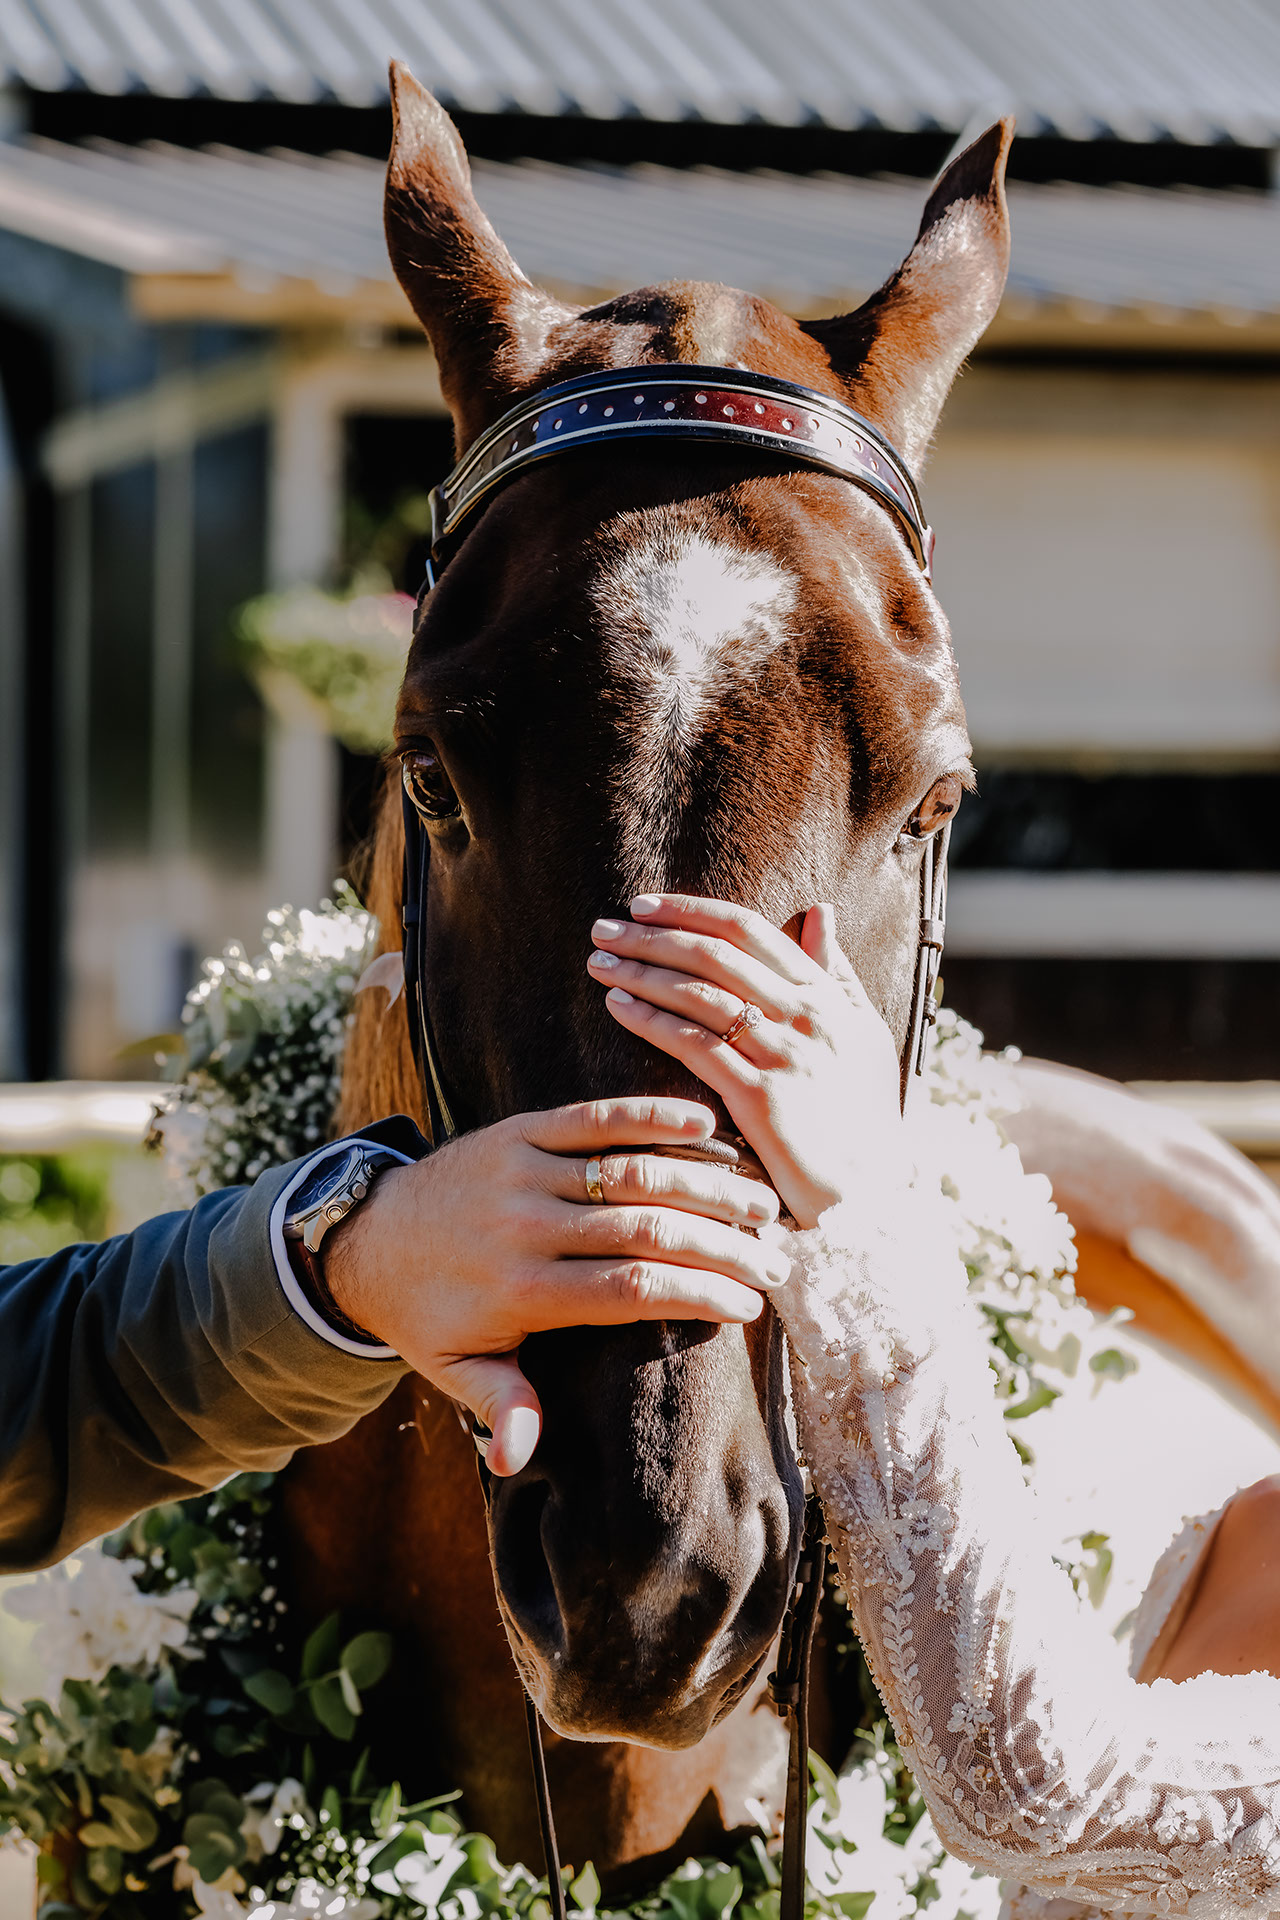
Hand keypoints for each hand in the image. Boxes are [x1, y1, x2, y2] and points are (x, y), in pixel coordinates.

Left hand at [323, 1097, 783, 1475]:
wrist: (367, 1239)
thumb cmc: (428, 1314)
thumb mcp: (454, 1369)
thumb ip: (498, 1406)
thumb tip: (518, 1458)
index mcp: (521, 1290)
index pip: (629, 1289)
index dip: (697, 1294)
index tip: (749, 1307)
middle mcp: (526, 1226)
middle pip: (644, 1228)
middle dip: (722, 1243)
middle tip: (777, 1258)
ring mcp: (523, 1171)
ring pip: (629, 1169)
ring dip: (704, 1180)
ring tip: (761, 1200)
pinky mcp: (519, 1131)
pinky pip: (592, 1119)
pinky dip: (650, 1115)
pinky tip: (706, 1122)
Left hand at [587, 896, 909, 1227]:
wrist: (873, 1195)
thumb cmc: (865, 1117)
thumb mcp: (865, 1034)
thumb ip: (838, 973)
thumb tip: (821, 911)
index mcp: (825, 996)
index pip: (750, 930)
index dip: (690, 911)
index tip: (644, 906)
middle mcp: (807, 1017)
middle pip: (716, 955)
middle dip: (654, 935)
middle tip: (604, 928)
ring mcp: (784, 1056)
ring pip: (700, 995)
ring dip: (642, 971)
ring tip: (600, 962)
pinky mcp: (762, 1099)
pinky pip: (696, 1046)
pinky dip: (653, 1020)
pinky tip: (619, 1007)